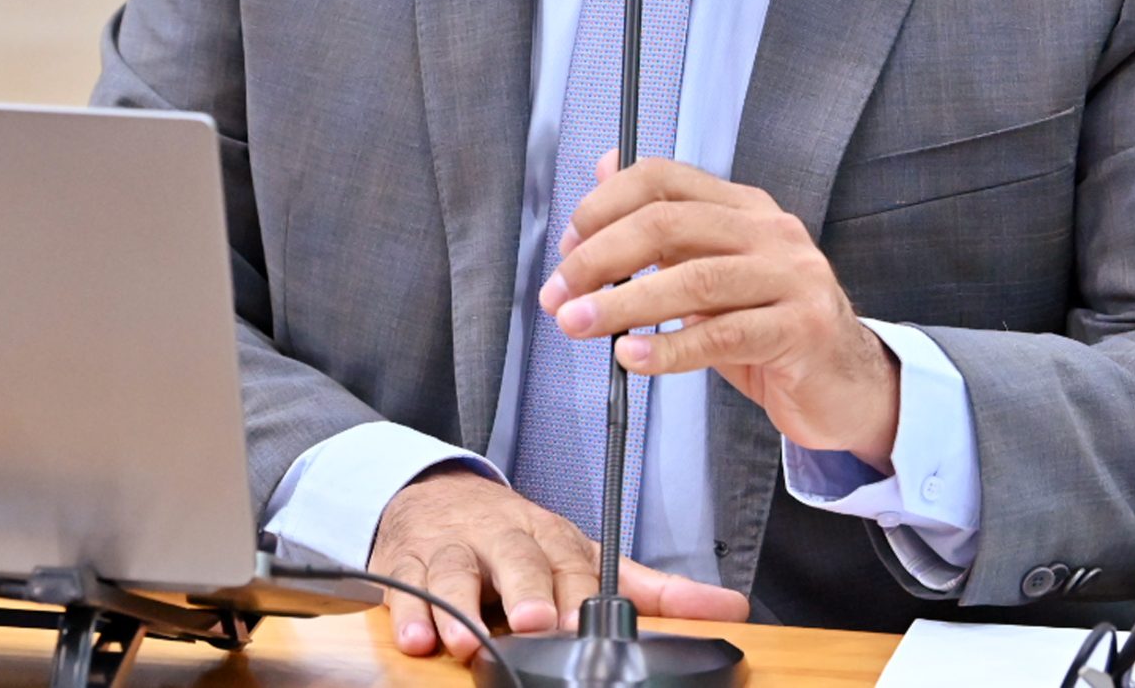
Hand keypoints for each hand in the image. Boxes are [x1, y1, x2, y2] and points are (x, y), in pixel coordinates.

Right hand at [369, 467, 747, 658]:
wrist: (440, 496)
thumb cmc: (521, 540)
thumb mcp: (584, 556)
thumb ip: (652, 588)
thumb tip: (730, 608)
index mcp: (550, 537)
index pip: (567, 563)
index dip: (574, 590)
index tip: (577, 614)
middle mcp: (502, 538)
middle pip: (513, 561)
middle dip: (522, 591)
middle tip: (532, 621)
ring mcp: (453, 549)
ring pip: (455, 573)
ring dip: (458, 606)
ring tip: (461, 639)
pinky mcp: (408, 563)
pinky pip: (404, 587)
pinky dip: (408, 613)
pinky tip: (415, 638)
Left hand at [542, 154, 899, 466]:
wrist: (846, 385)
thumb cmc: (771, 329)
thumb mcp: (711, 272)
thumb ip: (664, 227)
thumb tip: (605, 170)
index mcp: (744, 208)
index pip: (664, 179)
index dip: (605, 206)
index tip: (567, 246)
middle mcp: (770, 232)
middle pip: (670, 224)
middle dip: (600, 258)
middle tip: (559, 293)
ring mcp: (792, 278)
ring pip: (694, 280)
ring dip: (623, 304)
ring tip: (579, 324)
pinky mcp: (802, 329)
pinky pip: (722, 336)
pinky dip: (668, 348)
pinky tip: (633, 357)